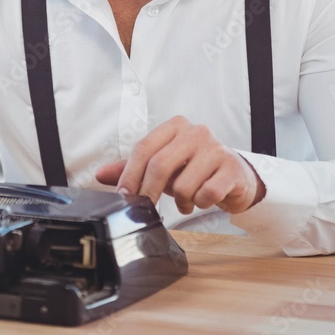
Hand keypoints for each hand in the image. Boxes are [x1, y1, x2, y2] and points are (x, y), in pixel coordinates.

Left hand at [95, 116, 265, 214]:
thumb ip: (133, 168)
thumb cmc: (194, 169)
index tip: (124, 195)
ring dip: (181, 201)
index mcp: (175, 126)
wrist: (235, 176)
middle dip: (149, 192)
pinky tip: (203, 199)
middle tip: (147, 208)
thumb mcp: (163, 166)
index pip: (144, 148)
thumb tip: (99, 174)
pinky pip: (206, 194)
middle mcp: (195, 131)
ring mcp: (216, 148)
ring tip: (187, 199)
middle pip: (160, 165)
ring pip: (183, 185)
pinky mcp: (232, 168)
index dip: (130, 174)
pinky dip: (200, 203)